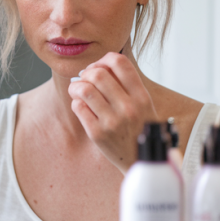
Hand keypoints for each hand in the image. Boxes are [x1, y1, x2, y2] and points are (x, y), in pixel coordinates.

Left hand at [67, 53, 158, 172]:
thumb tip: (100, 64)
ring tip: (78, 91)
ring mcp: (112, 121)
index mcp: (141, 97)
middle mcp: (128, 108)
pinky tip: (82, 106)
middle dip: (86, 73)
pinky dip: (76, 102)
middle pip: (97, 73)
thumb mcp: (143, 105)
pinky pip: (78, 107)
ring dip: (76, 86)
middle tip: (85, 80)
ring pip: (84, 89)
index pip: (120, 62)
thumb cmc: (139, 129)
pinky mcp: (97, 134)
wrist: (140, 161)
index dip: (104, 59)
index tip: (100, 67)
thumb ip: (126, 85)